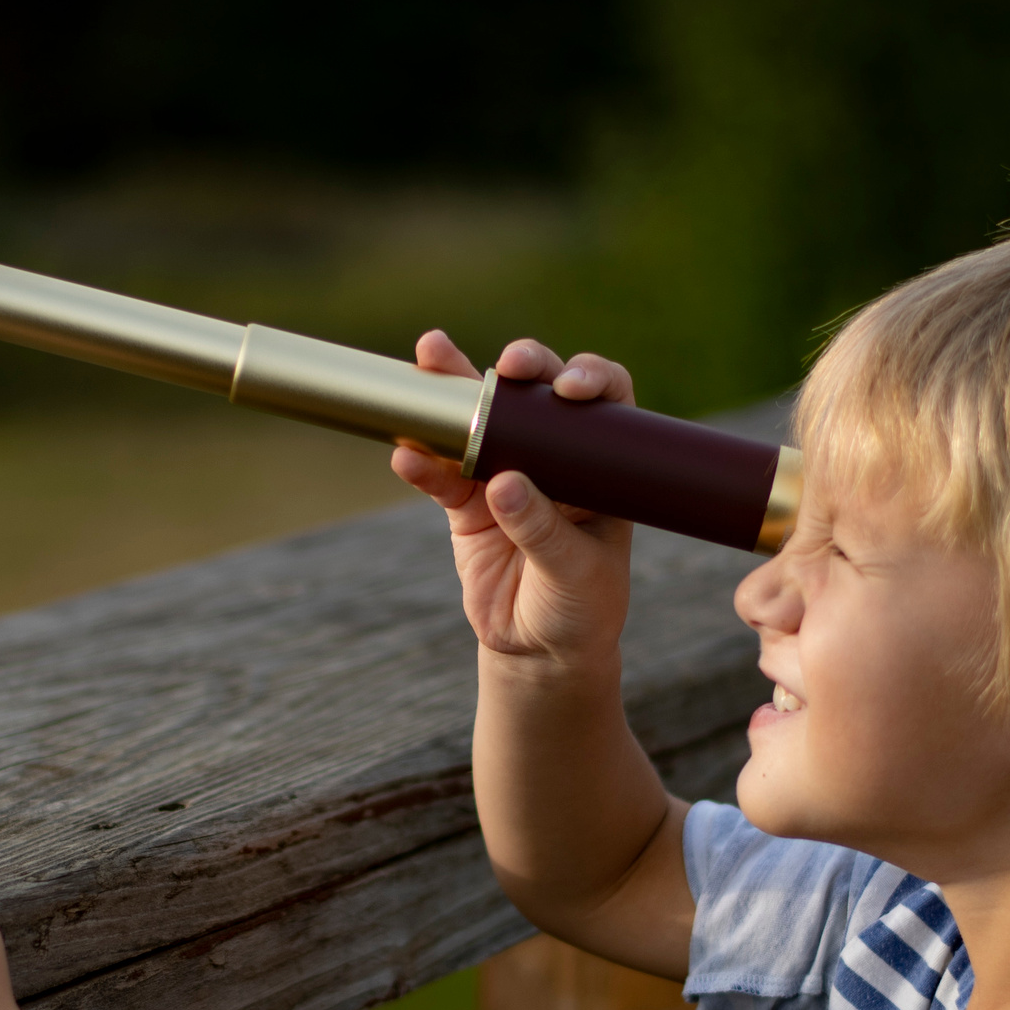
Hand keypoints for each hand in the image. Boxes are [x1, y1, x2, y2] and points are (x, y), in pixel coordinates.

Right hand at [391, 332, 636, 667]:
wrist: (539, 649)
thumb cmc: (580, 607)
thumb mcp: (575, 573)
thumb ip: (541, 531)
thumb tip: (502, 484)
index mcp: (600, 464)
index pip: (602, 402)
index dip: (588, 377)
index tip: (569, 390)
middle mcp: (554, 456)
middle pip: (534, 393)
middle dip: (518, 368)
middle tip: (504, 367)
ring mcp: (505, 473)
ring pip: (478, 419)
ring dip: (451, 390)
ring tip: (428, 359)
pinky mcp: (466, 503)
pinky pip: (440, 474)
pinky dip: (422, 463)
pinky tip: (406, 454)